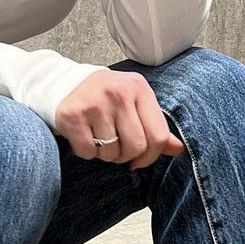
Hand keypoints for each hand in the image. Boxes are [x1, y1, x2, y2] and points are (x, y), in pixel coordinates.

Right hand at [54, 69, 185, 169]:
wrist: (65, 83)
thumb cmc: (105, 96)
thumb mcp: (135, 102)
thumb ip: (156, 125)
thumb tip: (179, 149)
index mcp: (139, 88)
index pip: (158, 135)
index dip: (151, 156)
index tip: (139, 160)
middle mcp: (118, 93)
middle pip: (135, 147)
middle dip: (126, 156)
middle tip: (116, 148)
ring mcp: (95, 103)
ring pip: (111, 153)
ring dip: (105, 154)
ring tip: (99, 138)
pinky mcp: (73, 116)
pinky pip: (88, 152)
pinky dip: (86, 152)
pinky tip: (84, 137)